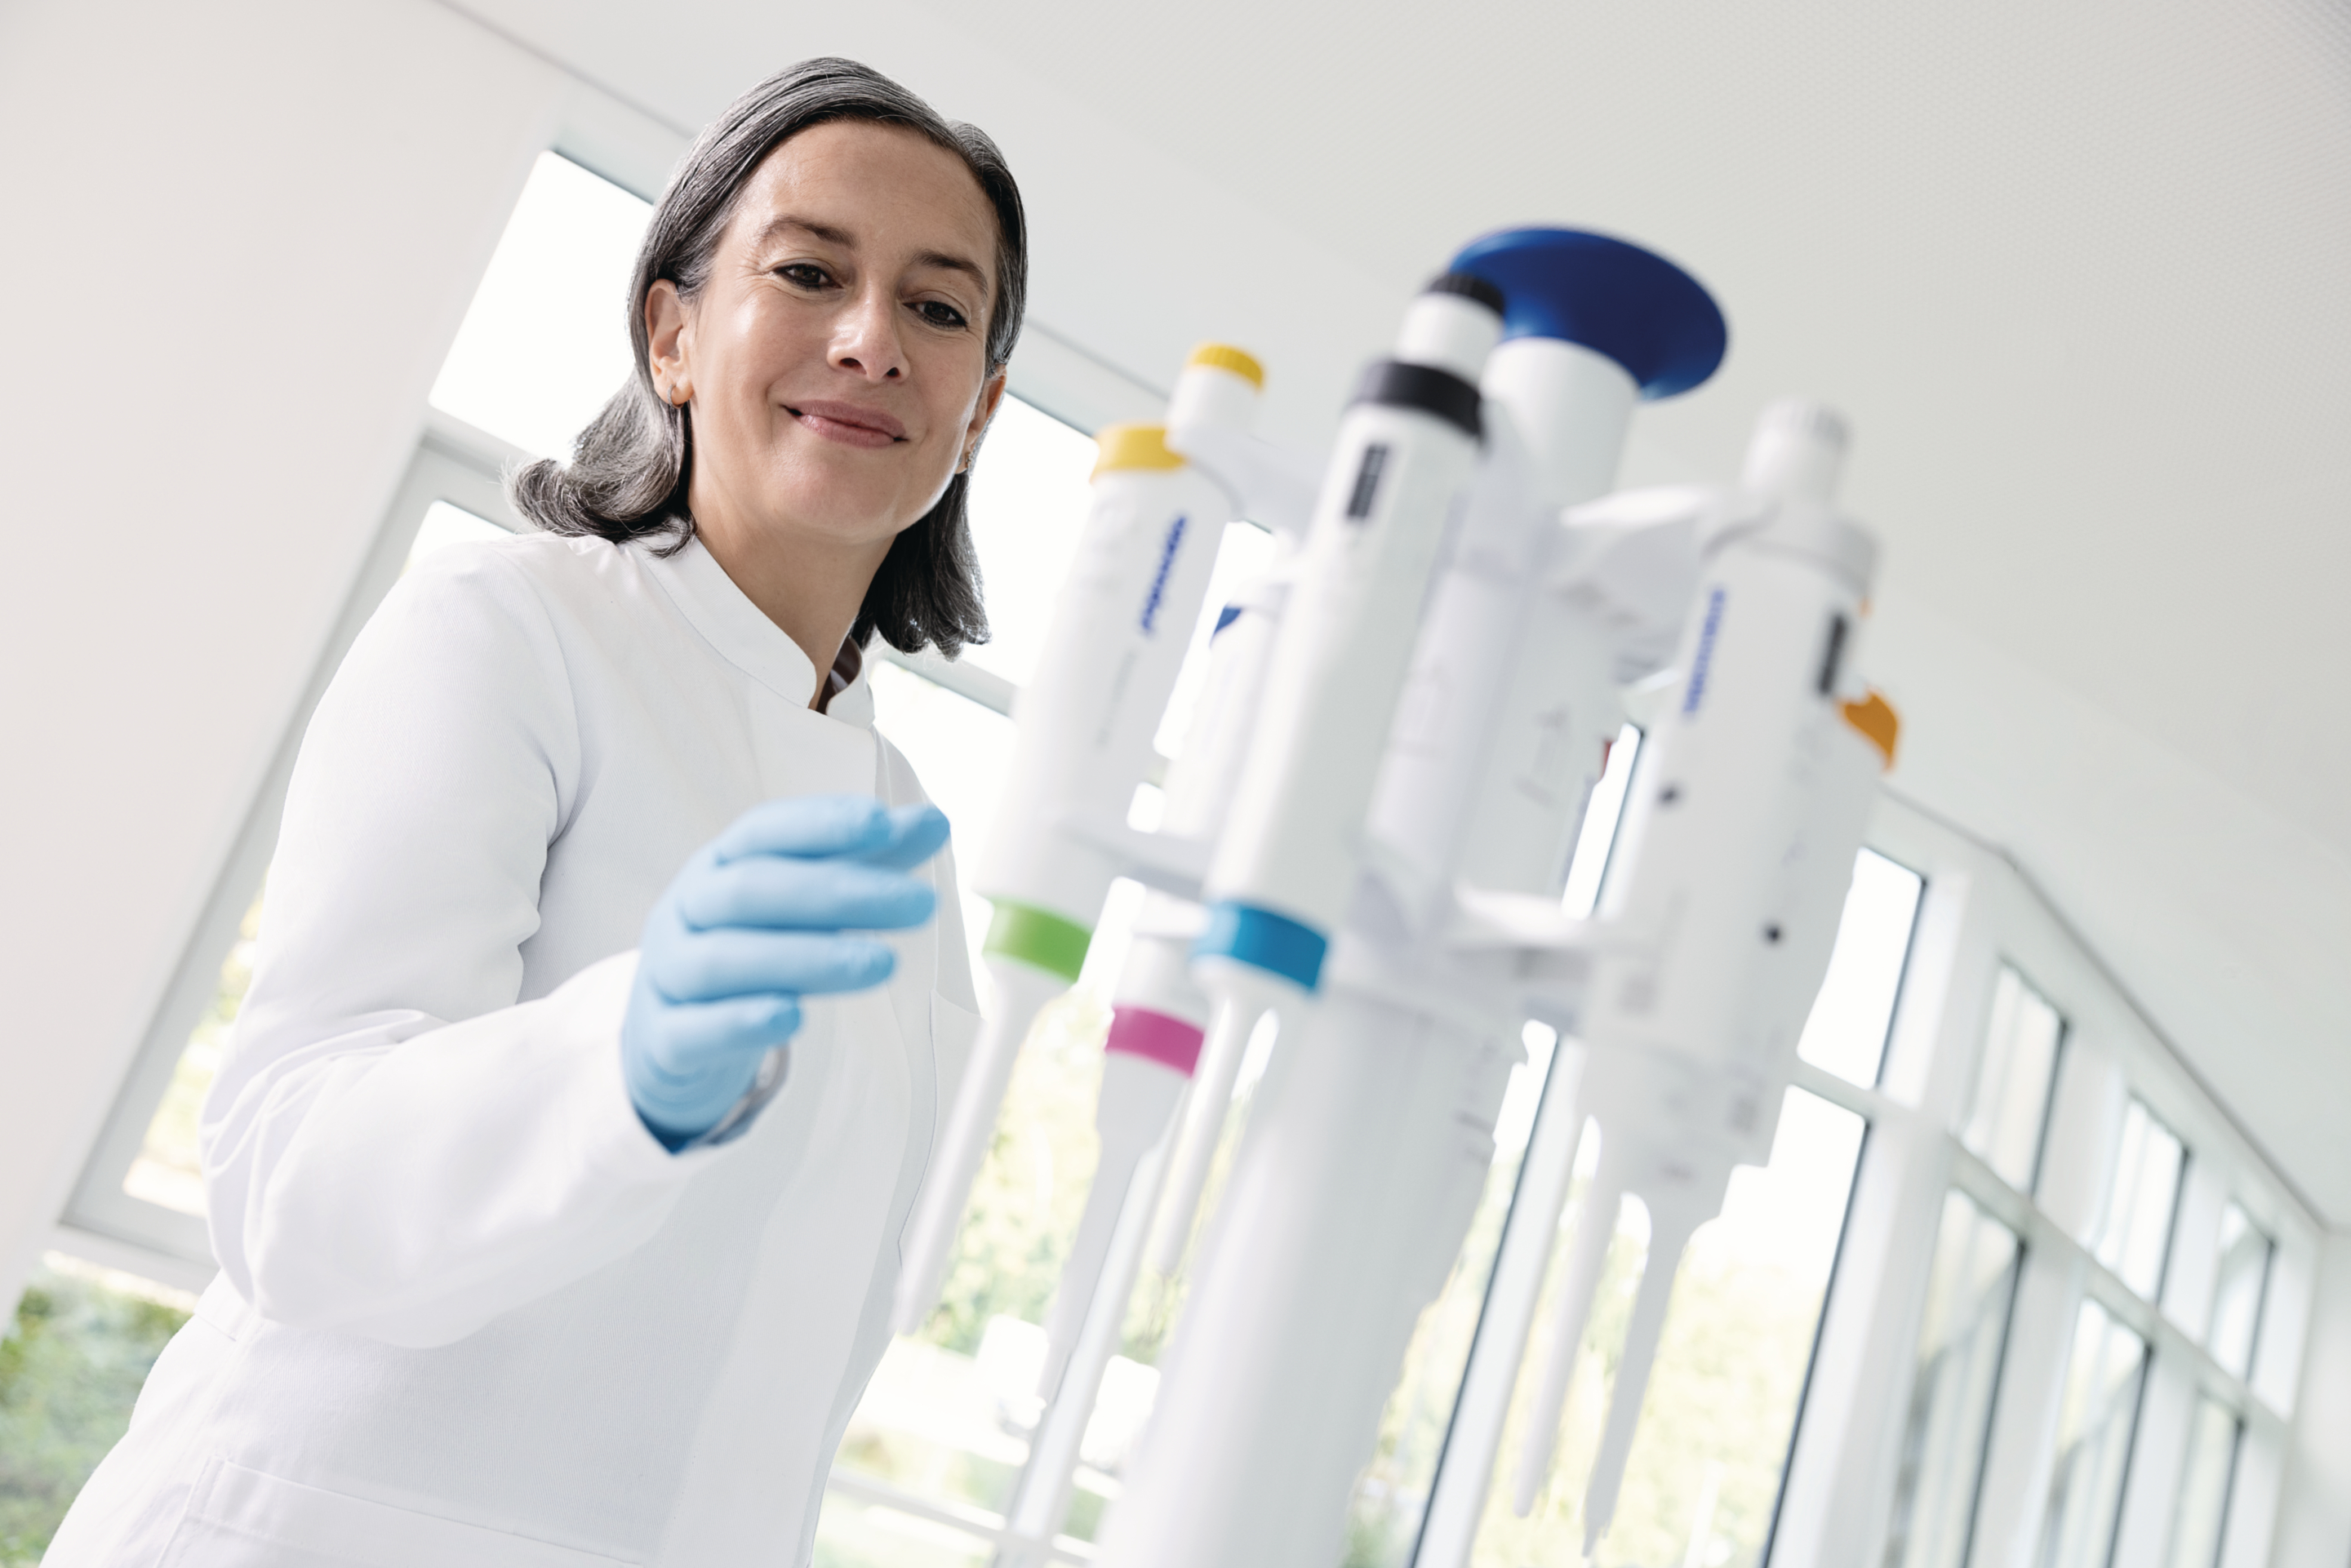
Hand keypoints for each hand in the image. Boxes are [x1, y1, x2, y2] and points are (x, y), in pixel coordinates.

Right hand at [622, 795, 950, 1147]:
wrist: (670, 1033)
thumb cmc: (751, 946)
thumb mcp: (800, 901)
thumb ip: (865, 863)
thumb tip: (936, 821)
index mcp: (720, 864)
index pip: (764, 831)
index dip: (820, 824)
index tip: (883, 823)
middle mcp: (688, 909)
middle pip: (752, 891)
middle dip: (837, 893)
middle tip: (920, 903)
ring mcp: (669, 973)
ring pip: (725, 959)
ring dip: (807, 959)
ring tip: (884, 964)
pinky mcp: (666, 1038)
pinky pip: (695, 1029)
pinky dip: (742, 1022)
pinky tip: (794, 1018)